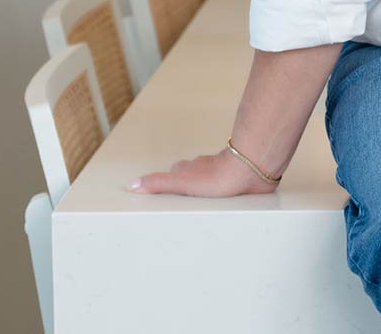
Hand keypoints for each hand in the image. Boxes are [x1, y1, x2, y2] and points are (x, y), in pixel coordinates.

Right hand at [126, 147, 278, 197]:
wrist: (249, 170)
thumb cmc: (217, 175)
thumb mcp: (180, 181)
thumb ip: (157, 183)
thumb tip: (131, 185)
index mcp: (188, 169)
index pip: (172, 176)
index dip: (166, 186)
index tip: (160, 195)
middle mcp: (204, 170)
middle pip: (191, 180)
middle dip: (187, 192)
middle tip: (181, 205)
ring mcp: (221, 177)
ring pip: (210, 187)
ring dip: (207, 196)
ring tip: (201, 211)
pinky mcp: (236, 184)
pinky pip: (227, 193)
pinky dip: (224, 199)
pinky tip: (224, 208)